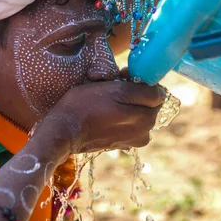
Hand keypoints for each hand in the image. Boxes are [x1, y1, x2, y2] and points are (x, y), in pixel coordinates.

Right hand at [39, 76, 164, 156]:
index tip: (124, 76)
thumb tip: (157, 91)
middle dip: (134, 92)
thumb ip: (142, 91)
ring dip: (127, 104)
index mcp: (147, 118)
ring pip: (137, 112)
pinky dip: (120, 116)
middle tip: (113, 85)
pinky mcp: (121, 144)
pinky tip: (104, 113)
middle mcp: (145, 132)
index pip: (157, 93)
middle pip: (147, 103)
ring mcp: (132, 140)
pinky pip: (127, 123)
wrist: (63, 131)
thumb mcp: (115, 90)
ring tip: (107, 99)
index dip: (140, 81)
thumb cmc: (85, 106)